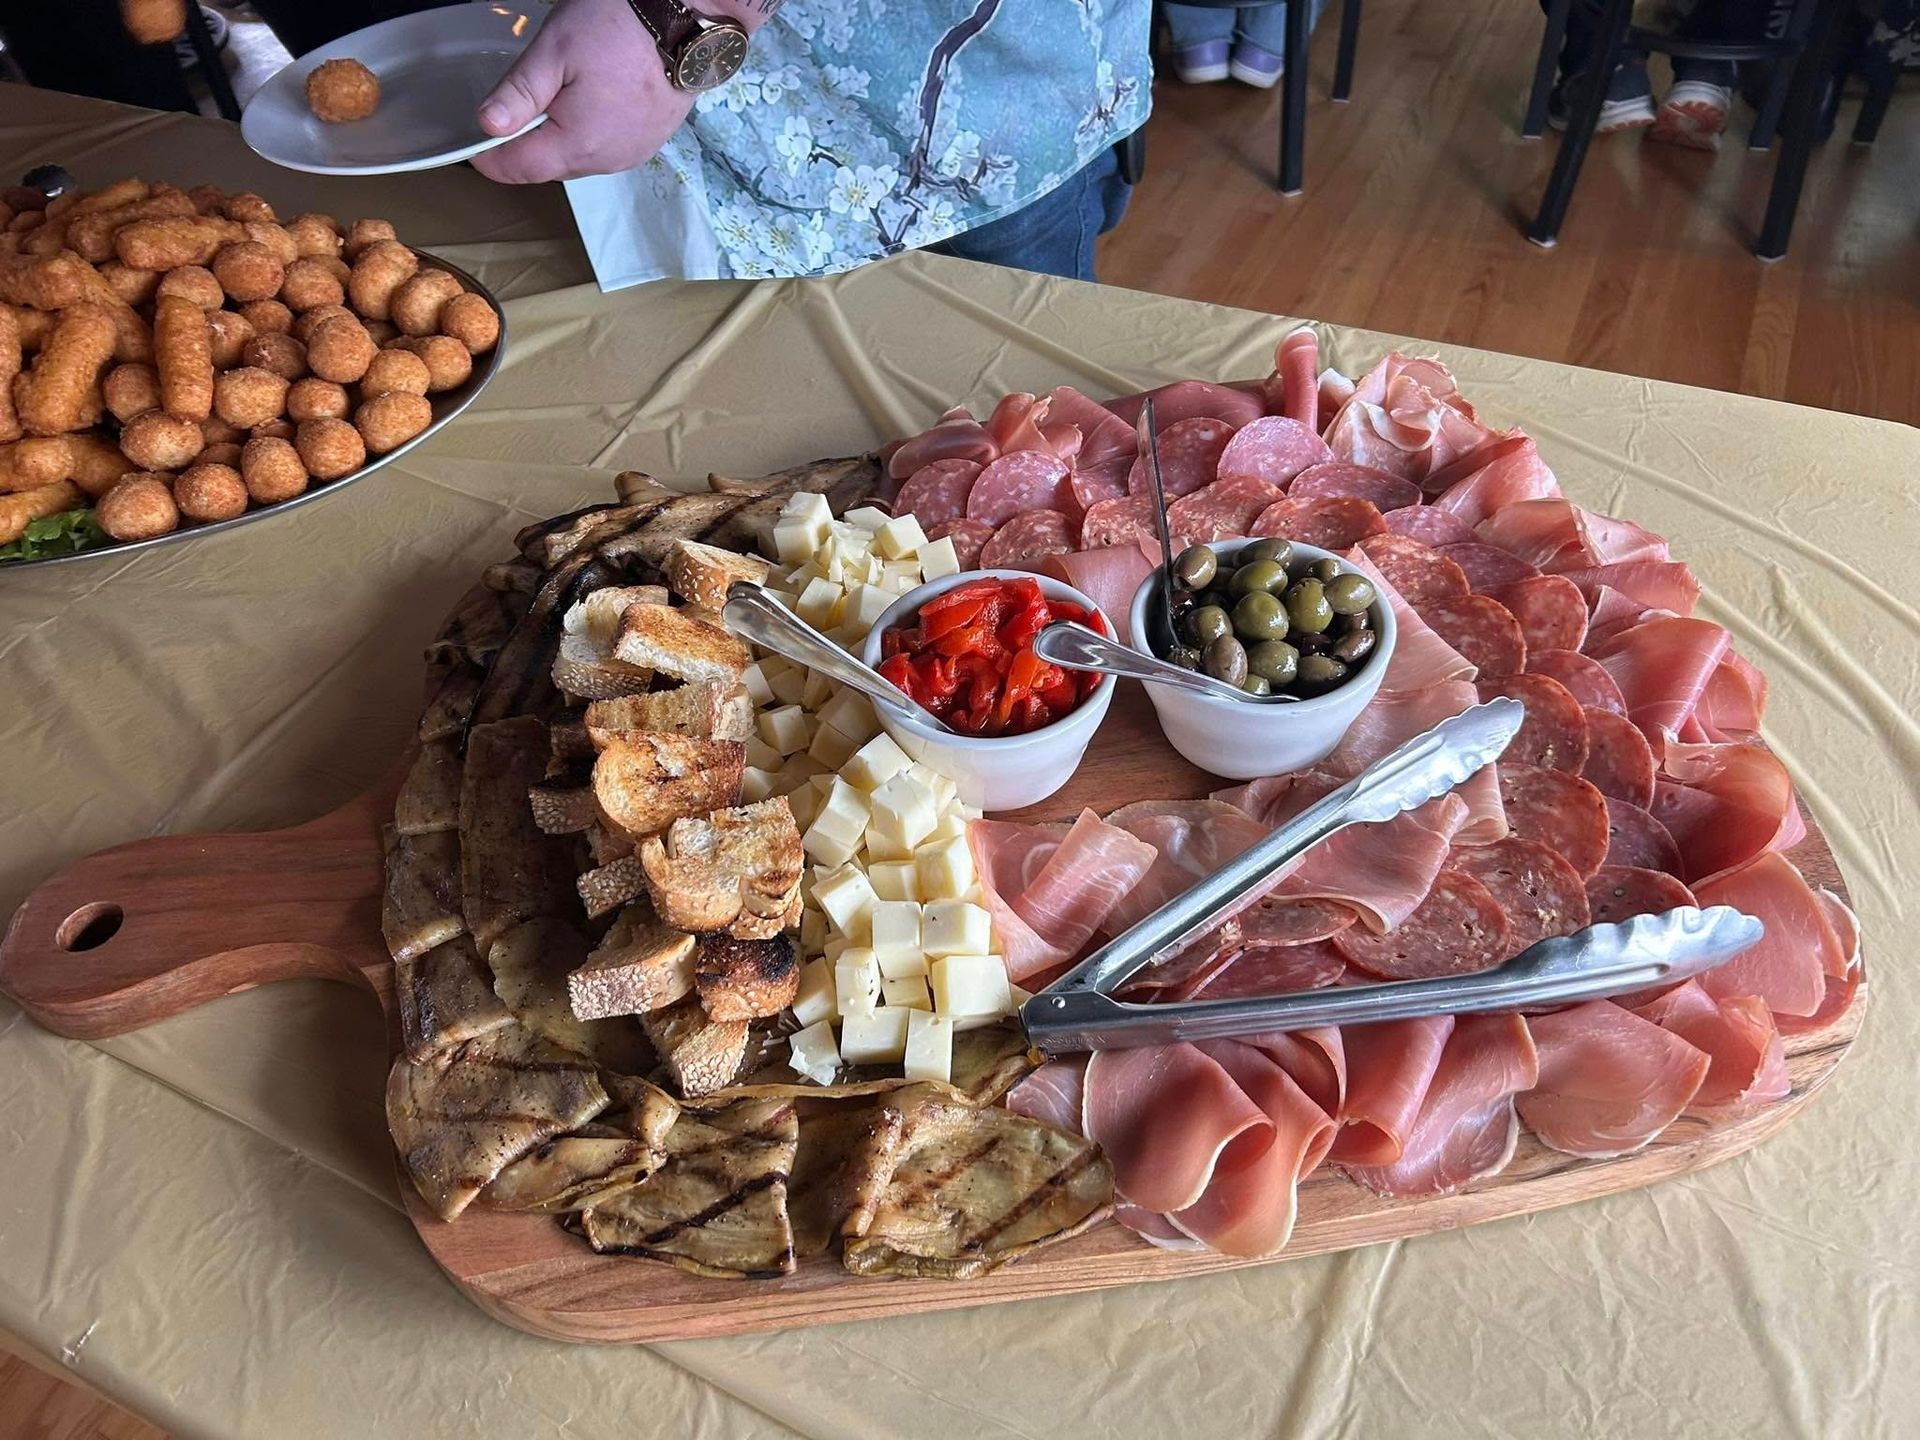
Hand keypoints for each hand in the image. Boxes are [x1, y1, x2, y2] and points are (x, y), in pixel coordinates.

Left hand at [472, 0, 696, 183]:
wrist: (683, 21)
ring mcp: (630, 156)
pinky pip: (604, 148)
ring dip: (561, 134)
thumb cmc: (617, 28)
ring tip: (568, 89)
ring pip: (575, 157)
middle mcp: (606, 162)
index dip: (489, 155)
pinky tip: (596, 96)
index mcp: (578, 145)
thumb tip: (487, 128)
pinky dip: (590, 130)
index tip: (477, 131)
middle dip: (528, 139)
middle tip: (528, 93)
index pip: (517, 169)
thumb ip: (519, 93)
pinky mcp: (648, 145)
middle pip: (546, 165)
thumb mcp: (554, 50)